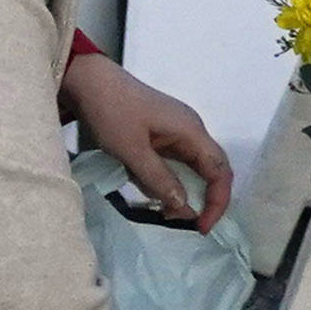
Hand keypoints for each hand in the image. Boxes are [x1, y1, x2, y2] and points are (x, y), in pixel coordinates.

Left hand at [63, 49, 234, 230]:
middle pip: (211, 170)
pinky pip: (174, 163)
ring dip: (183, 192)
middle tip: (185, 225)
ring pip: (191, 168)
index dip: (217, 201)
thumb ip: (159, 179)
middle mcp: (191, 130)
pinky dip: (169, 181)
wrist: (89, 82)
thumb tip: (185, 208)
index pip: (220, 171)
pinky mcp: (161, 134)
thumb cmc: (112, 112)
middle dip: (203, 200)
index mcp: (191, 131)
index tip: (201, 227)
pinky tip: (153, 192)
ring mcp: (176, 131)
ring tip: (165, 213)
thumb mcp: (132, 151)